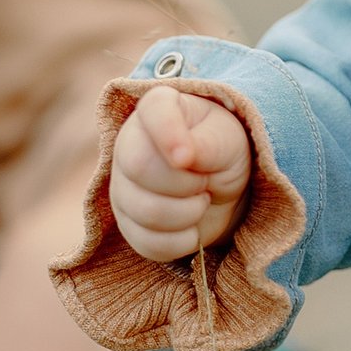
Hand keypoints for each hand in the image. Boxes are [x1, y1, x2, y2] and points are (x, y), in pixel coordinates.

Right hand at [109, 86, 252, 260]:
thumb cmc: (223, 150)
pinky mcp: (127, 223)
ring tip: (201, 198)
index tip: (189, 158)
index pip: (152, 111)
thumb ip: (207, 143)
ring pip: (145, 211)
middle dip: (186, 182)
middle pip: (139, 167)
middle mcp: (128, 143)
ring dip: (188, 213)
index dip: (170, 136)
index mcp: (156, 108)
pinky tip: (191, 225)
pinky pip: (147, 242)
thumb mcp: (228, 140)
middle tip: (206, 179)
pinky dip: (181, 240)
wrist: (223, 187)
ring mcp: (122, 185)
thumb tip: (182, 157)